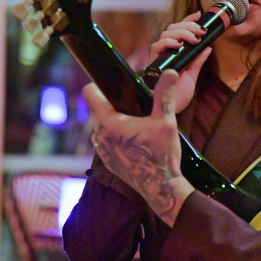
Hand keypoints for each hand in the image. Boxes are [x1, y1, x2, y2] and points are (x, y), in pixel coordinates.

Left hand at [83, 70, 194, 226]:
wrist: (161, 188)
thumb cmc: (161, 155)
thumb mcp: (166, 121)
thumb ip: (164, 95)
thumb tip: (170, 72)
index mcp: (109, 123)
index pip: (90, 94)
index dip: (97, 85)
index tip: (107, 84)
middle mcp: (100, 137)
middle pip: (97, 110)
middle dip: (111, 106)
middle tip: (132, 106)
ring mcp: (102, 151)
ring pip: (101, 127)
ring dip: (113, 123)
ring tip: (134, 123)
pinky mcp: (108, 162)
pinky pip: (105, 142)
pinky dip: (115, 138)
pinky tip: (133, 140)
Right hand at [148, 12, 211, 111]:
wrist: (169, 110)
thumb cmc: (177, 95)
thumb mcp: (193, 75)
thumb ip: (198, 60)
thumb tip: (209, 47)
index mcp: (175, 53)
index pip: (179, 30)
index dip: (188, 20)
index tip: (199, 14)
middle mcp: (166, 52)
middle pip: (172, 28)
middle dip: (188, 26)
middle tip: (200, 32)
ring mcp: (159, 56)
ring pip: (166, 33)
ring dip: (181, 32)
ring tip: (193, 39)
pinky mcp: (154, 62)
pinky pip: (157, 46)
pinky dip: (168, 42)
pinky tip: (178, 44)